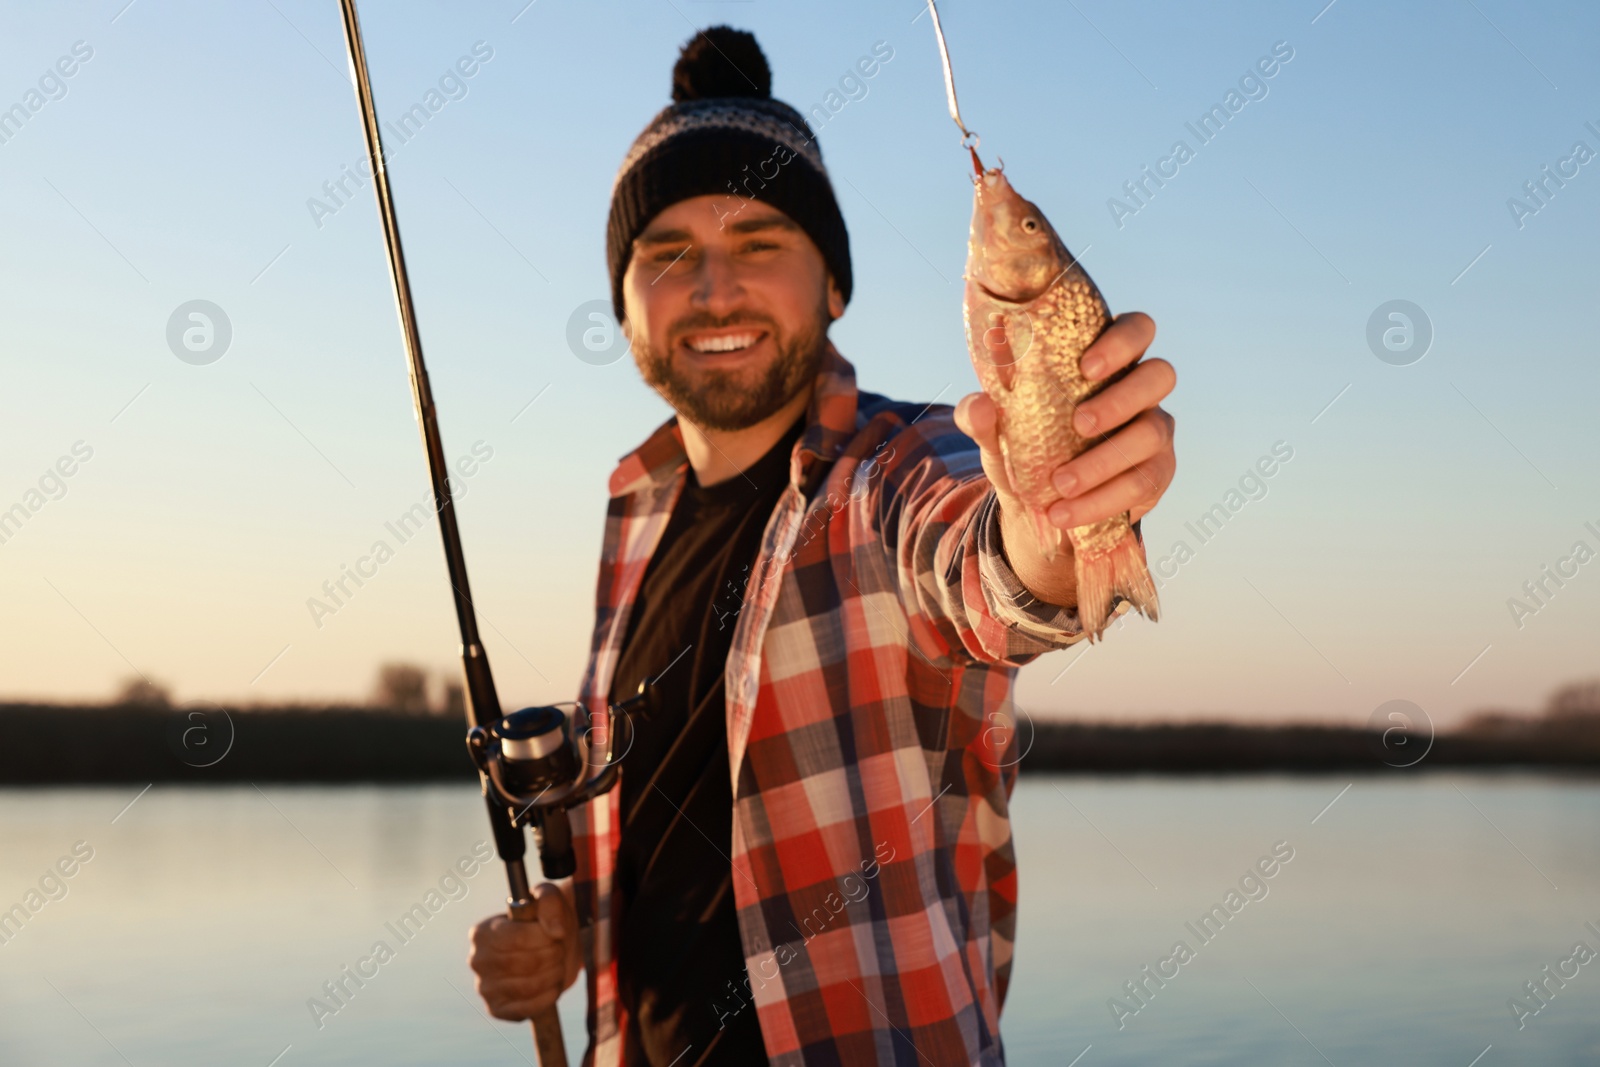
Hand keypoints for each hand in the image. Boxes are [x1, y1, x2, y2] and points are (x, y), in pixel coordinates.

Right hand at [468, 882, 580, 1020]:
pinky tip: (553, 984)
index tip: (557, 934)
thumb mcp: (549, 899)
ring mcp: (485, 988)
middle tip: (560, 950)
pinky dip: (548, 997)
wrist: (552, 947)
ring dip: (554, 975)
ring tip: (558, 965)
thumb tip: (555, 931)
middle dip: (553, 956)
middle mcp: (477, 961)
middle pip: (525, 964)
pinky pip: (526, 1009)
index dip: (544, 938)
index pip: (516, 938)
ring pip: (528, 987)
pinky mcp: (497, 1009)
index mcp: (482, 933)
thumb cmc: (545, 921)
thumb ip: (550, 904)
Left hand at [954, 312, 1175, 604]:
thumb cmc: (1027, 445)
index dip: (1122, 342)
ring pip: (1151, 433)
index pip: (1137, 330)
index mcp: (1107, 362)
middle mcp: (1140, 390)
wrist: (1041, 503)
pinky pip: (1141, 483)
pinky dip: (1100, 501)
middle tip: (1079, 423)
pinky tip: (1066, 513)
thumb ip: (982, 417)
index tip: (1086, 367)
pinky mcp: (1156, 472)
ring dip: (1104, 461)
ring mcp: (1154, 429)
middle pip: (1160, 374)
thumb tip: (981, 405)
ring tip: (1061, 483)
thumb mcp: (998, 433)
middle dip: (1122, 397)